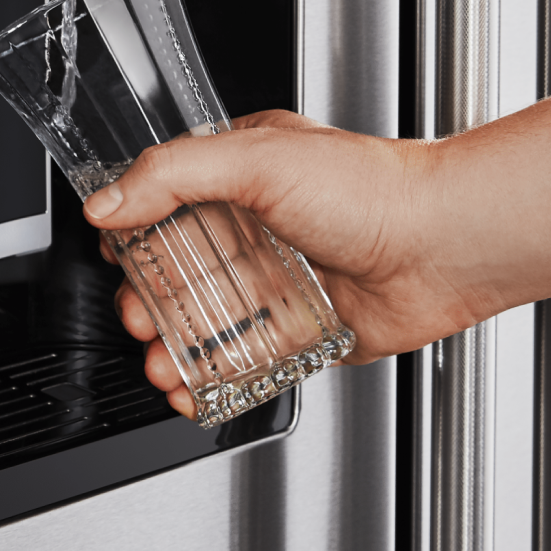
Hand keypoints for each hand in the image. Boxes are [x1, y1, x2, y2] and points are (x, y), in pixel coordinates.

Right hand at [82, 110, 498, 416]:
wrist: (444, 245)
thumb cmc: (373, 189)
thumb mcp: (257, 159)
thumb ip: (172, 175)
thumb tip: (106, 203)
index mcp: (245, 173)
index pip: (168, 204)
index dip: (136, 238)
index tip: (118, 263)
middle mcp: (261, 226)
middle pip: (181, 273)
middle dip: (150, 304)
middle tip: (141, 320)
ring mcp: (282, 281)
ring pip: (210, 322)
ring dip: (176, 349)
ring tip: (162, 366)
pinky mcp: (305, 330)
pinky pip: (249, 359)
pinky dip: (216, 379)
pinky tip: (195, 390)